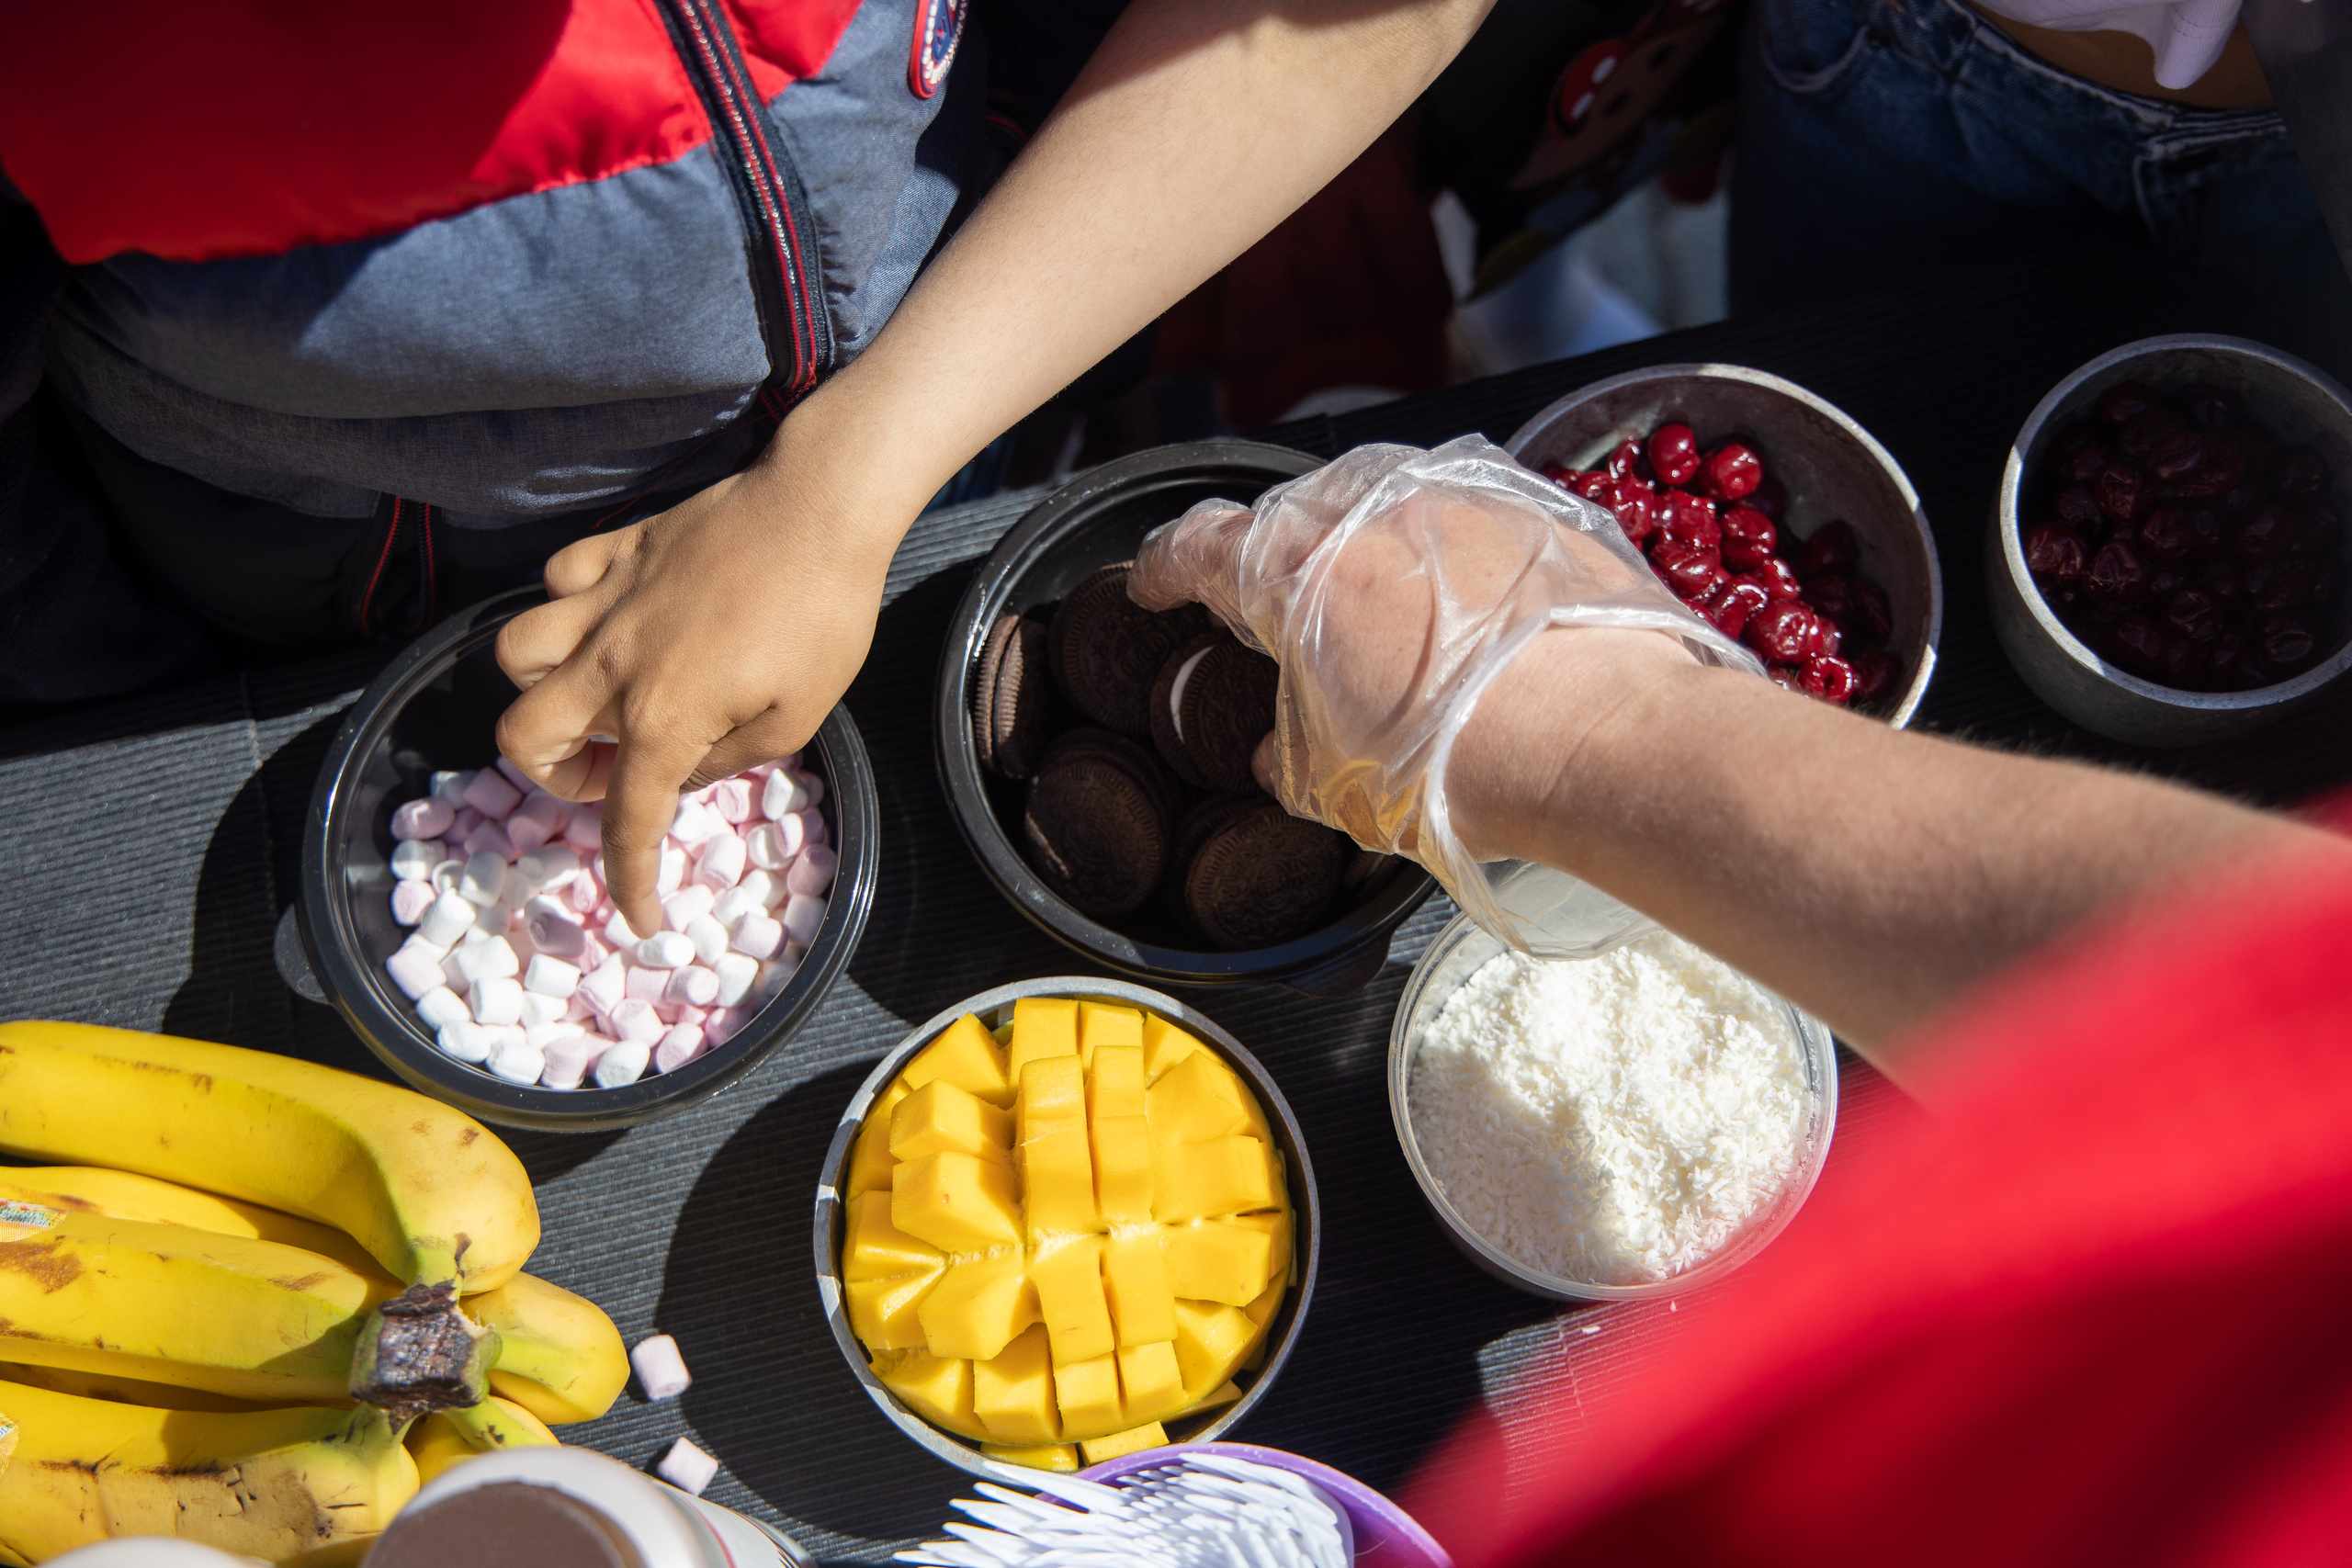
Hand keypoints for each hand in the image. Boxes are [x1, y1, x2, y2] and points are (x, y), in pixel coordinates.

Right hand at [492, 407, 918, 934]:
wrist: (820, 509)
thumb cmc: (824, 618)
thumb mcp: (796, 718)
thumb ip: (728, 759)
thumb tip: (683, 768)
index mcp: (664, 717)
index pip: (625, 819)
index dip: (628, 879)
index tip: (639, 915)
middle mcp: (614, 663)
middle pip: (523, 736)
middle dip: (552, 772)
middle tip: (610, 768)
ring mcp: (606, 601)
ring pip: (516, 653)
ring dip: (544, 686)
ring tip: (596, 692)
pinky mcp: (617, 549)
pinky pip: (557, 580)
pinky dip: (569, 606)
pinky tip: (613, 616)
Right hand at [1130, 437, 1720, 874]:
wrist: (1607, 738)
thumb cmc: (1463, 767)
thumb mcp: (1338, 786)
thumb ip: (1290, 753)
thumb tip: (1282, 756)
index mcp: (1292, 574)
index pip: (1196, 546)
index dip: (1163, 567)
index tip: (1155, 583)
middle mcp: (1366, 510)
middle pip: (1287, 516)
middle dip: (1270, 559)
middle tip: (1277, 611)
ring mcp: (1454, 496)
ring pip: (1377, 499)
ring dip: (1363, 544)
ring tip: (1379, 606)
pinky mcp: (1532, 503)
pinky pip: (1462, 511)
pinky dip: (1447, 550)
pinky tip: (1466, 607)